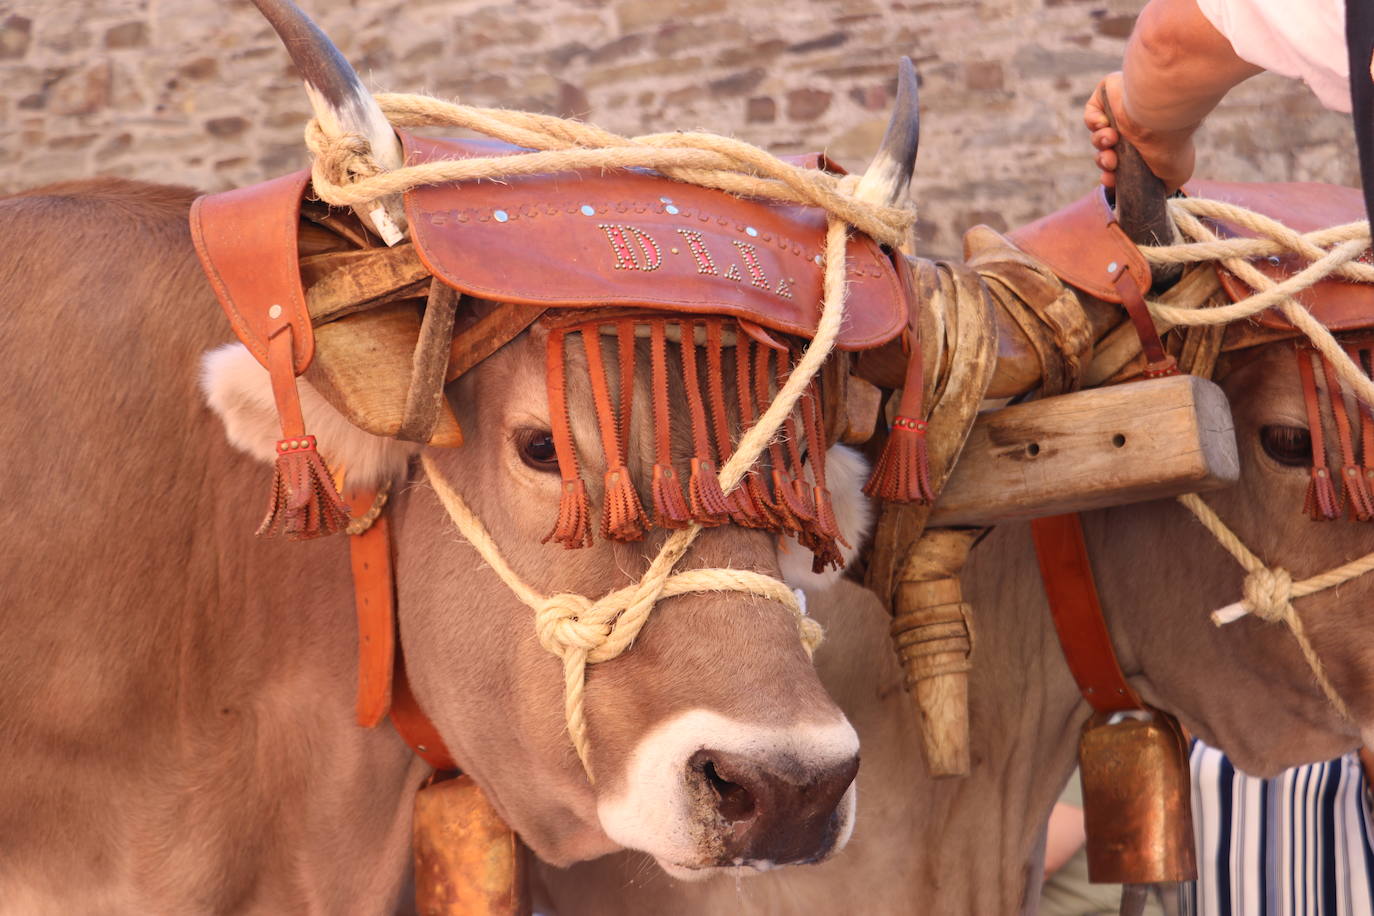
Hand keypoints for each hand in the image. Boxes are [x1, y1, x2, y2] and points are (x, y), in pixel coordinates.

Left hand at [1084, 71, 1197, 192]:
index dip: (1110, 176)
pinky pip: (1091, 112)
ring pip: (1098, 135)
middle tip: (1111, 160)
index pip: (1120, 165)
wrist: (1165, 119)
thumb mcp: (1175, 175)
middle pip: (1105, 152)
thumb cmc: (1171, 146)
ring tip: (1111, 140)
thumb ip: (1163, 185)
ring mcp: (1121, 111)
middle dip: (1104, 161)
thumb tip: (1154, 194)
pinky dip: (1092, 122)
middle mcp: (1133, 129)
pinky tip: (1104, 125)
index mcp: (1146, 146)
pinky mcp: (1110, 94)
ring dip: (1100, 142)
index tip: (1110, 180)